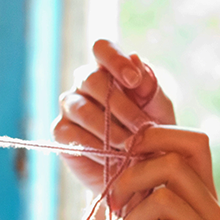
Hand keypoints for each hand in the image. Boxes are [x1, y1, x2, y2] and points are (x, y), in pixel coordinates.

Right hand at [53, 39, 174, 194]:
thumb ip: (149, 86)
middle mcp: (85, 83)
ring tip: (130, 147)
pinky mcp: (61, 132)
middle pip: (91, 79)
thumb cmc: (151, 133)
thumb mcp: (158, 109)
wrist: (142, 171)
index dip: (115, 60)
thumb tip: (135, 58)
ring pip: (82, 109)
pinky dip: (94, 147)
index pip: (102, 48)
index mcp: (109, 69)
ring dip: (109, 130)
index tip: (134, 81)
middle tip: (142, 128)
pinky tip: (112, 157)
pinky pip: (71, 135)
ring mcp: (70, 106)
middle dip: (121, 106)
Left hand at [99, 125, 219, 219]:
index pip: (195, 143)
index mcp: (203, 199)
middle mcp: (217, 217)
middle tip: (115, 209)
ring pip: (165, 201)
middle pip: (173, 165)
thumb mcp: (130, 214)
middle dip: (129, 181)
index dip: (156, 139)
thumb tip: (128, 143)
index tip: (124, 160)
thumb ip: (136, 182)